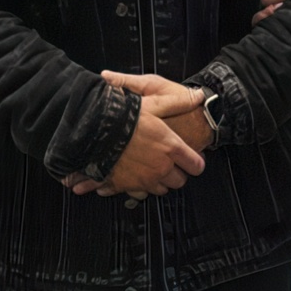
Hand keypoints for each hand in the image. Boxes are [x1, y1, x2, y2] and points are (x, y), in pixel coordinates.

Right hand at [59, 72, 208, 197]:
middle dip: (177, 172)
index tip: (192, 159)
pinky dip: (137, 186)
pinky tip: (132, 174)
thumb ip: (178, 102)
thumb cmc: (122, 115)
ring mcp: (143, 179)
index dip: (196, 161)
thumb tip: (198, 96)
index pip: (196, 165)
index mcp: (170, 147)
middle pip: (179, 181)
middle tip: (170, 161)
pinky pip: (139, 194)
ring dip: (158, 180)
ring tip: (150, 166)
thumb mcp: (153, 102)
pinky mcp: (126, 186)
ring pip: (161, 189)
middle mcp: (160, 167)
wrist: (92, 129)